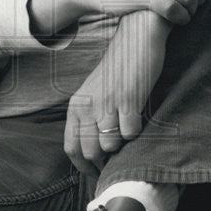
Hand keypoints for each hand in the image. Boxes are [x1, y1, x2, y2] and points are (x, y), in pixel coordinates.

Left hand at [63, 11, 170, 175]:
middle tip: (119, 157)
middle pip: (90, 151)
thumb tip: (95, 152)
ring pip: (110, 145)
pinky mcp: (128, 99)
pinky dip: (136, 132)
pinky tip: (139, 118)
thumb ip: (90, 118)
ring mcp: (106, 102)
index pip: (71, 148)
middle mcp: (87, 105)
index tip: (97, 172)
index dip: (84, 166)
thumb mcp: (95, 93)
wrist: (137, 38)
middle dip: (106, 160)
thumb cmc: (119, 69)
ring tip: (129, 130)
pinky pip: (130, 133)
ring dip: (122, 145)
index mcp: (76, 105)